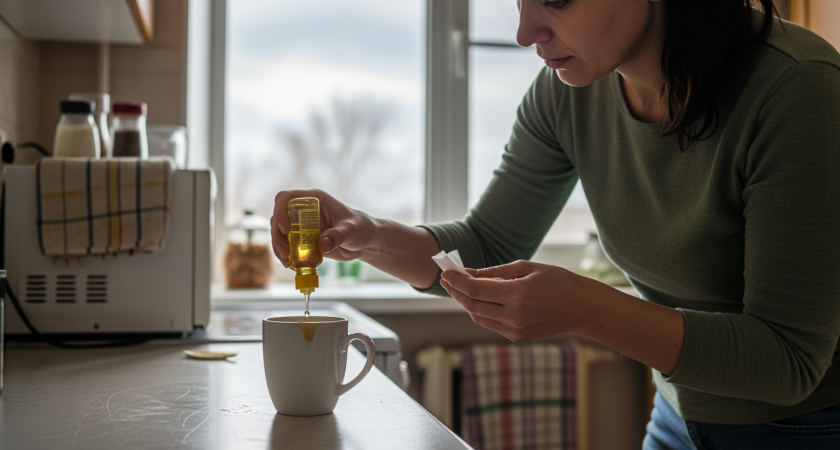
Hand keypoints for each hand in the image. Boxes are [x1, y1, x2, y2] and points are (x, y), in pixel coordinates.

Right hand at [271, 189, 375, 268]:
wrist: (363, 242)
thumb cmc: (360, 228)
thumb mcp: (352, 230)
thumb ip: (339, 235)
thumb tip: (322, 243)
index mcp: (314, 200)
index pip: (286, 198)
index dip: (280, 211)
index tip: (286, 228)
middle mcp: (304, 210)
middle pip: (278, 218)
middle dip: (277, 236)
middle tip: (284, 253)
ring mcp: (301, 226)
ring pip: (280, 234)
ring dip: (279, 248)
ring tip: (287, 263)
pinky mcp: (303, 240)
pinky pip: (288, 247)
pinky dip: (287, 257)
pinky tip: (293, 266)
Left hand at [440, 260, 594, 342]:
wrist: (581, 308)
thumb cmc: (557, 281)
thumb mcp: (527, 267)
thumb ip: (495, 272)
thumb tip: (469, 272)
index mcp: (517, 295)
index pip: (475, 290)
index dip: (457, 281)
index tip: (446, 272)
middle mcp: (514, 316)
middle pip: (472, 305)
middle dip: (456, 291)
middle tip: (446, 279)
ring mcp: (515, 330)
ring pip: (478, 317)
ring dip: (466, 303)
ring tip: (458, 288)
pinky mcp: (517, 337)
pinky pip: (490, 324)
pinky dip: (479, 312)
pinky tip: (476, 300)